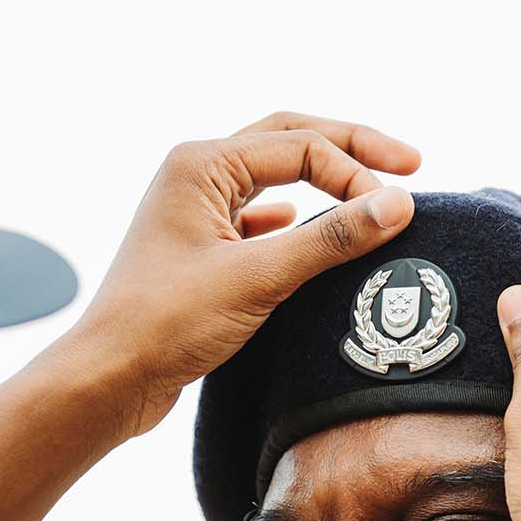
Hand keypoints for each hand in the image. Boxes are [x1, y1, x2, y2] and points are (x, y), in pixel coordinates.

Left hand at [63, 113, 418, 439]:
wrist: (108, 378)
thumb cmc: (166, 324)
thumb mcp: (258, 278)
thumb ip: (331, 240)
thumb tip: (400, 205)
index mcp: (201, 164)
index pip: (302, 147)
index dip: (356, 175)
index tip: (396, 213)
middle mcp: (195, 176)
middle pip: (289, 141)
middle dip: (350, 151)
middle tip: (412, 162)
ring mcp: (195, 213)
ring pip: (273, 177)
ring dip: (323, 181)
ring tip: (370, 193)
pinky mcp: (200, 252)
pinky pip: (256, 218)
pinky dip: (293, 220)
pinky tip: (308, 232)